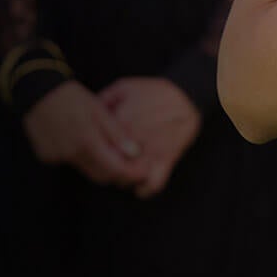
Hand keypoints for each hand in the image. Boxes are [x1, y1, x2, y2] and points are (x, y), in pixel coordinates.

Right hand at [23, 80, 145, 185]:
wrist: (35, 92)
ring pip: (85, 170)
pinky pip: (70, 162)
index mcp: (87, 141)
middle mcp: (71, 154)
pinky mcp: (46, 156)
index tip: (143, 171)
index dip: (131, 173)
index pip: (115, 169)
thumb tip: (135, 154)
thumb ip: (116, 134)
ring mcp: (56, 157)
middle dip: (117, 174)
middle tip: (130, 164)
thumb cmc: (71, 97)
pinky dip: (81, 157)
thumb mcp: (98, 110)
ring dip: (99, 165)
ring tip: (108, 149)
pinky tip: (82, 141)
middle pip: (100, 175)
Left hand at [100, 77, 201, 198]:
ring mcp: (150, 152)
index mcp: (120, 123)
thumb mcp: (125, 87)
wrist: (187, 96)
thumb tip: (89, 113)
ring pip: (126, 179)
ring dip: (121, 179)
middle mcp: (133, 141)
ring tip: (121, 174)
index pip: (96, 146)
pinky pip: (153, 185)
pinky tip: (138, 186)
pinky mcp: (166, 160)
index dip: (93, 150)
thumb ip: (104, 100)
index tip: (94, 149)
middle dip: (105, 166)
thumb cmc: (155, 91)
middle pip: (109, 165)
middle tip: (106, 163)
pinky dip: (144, 190)